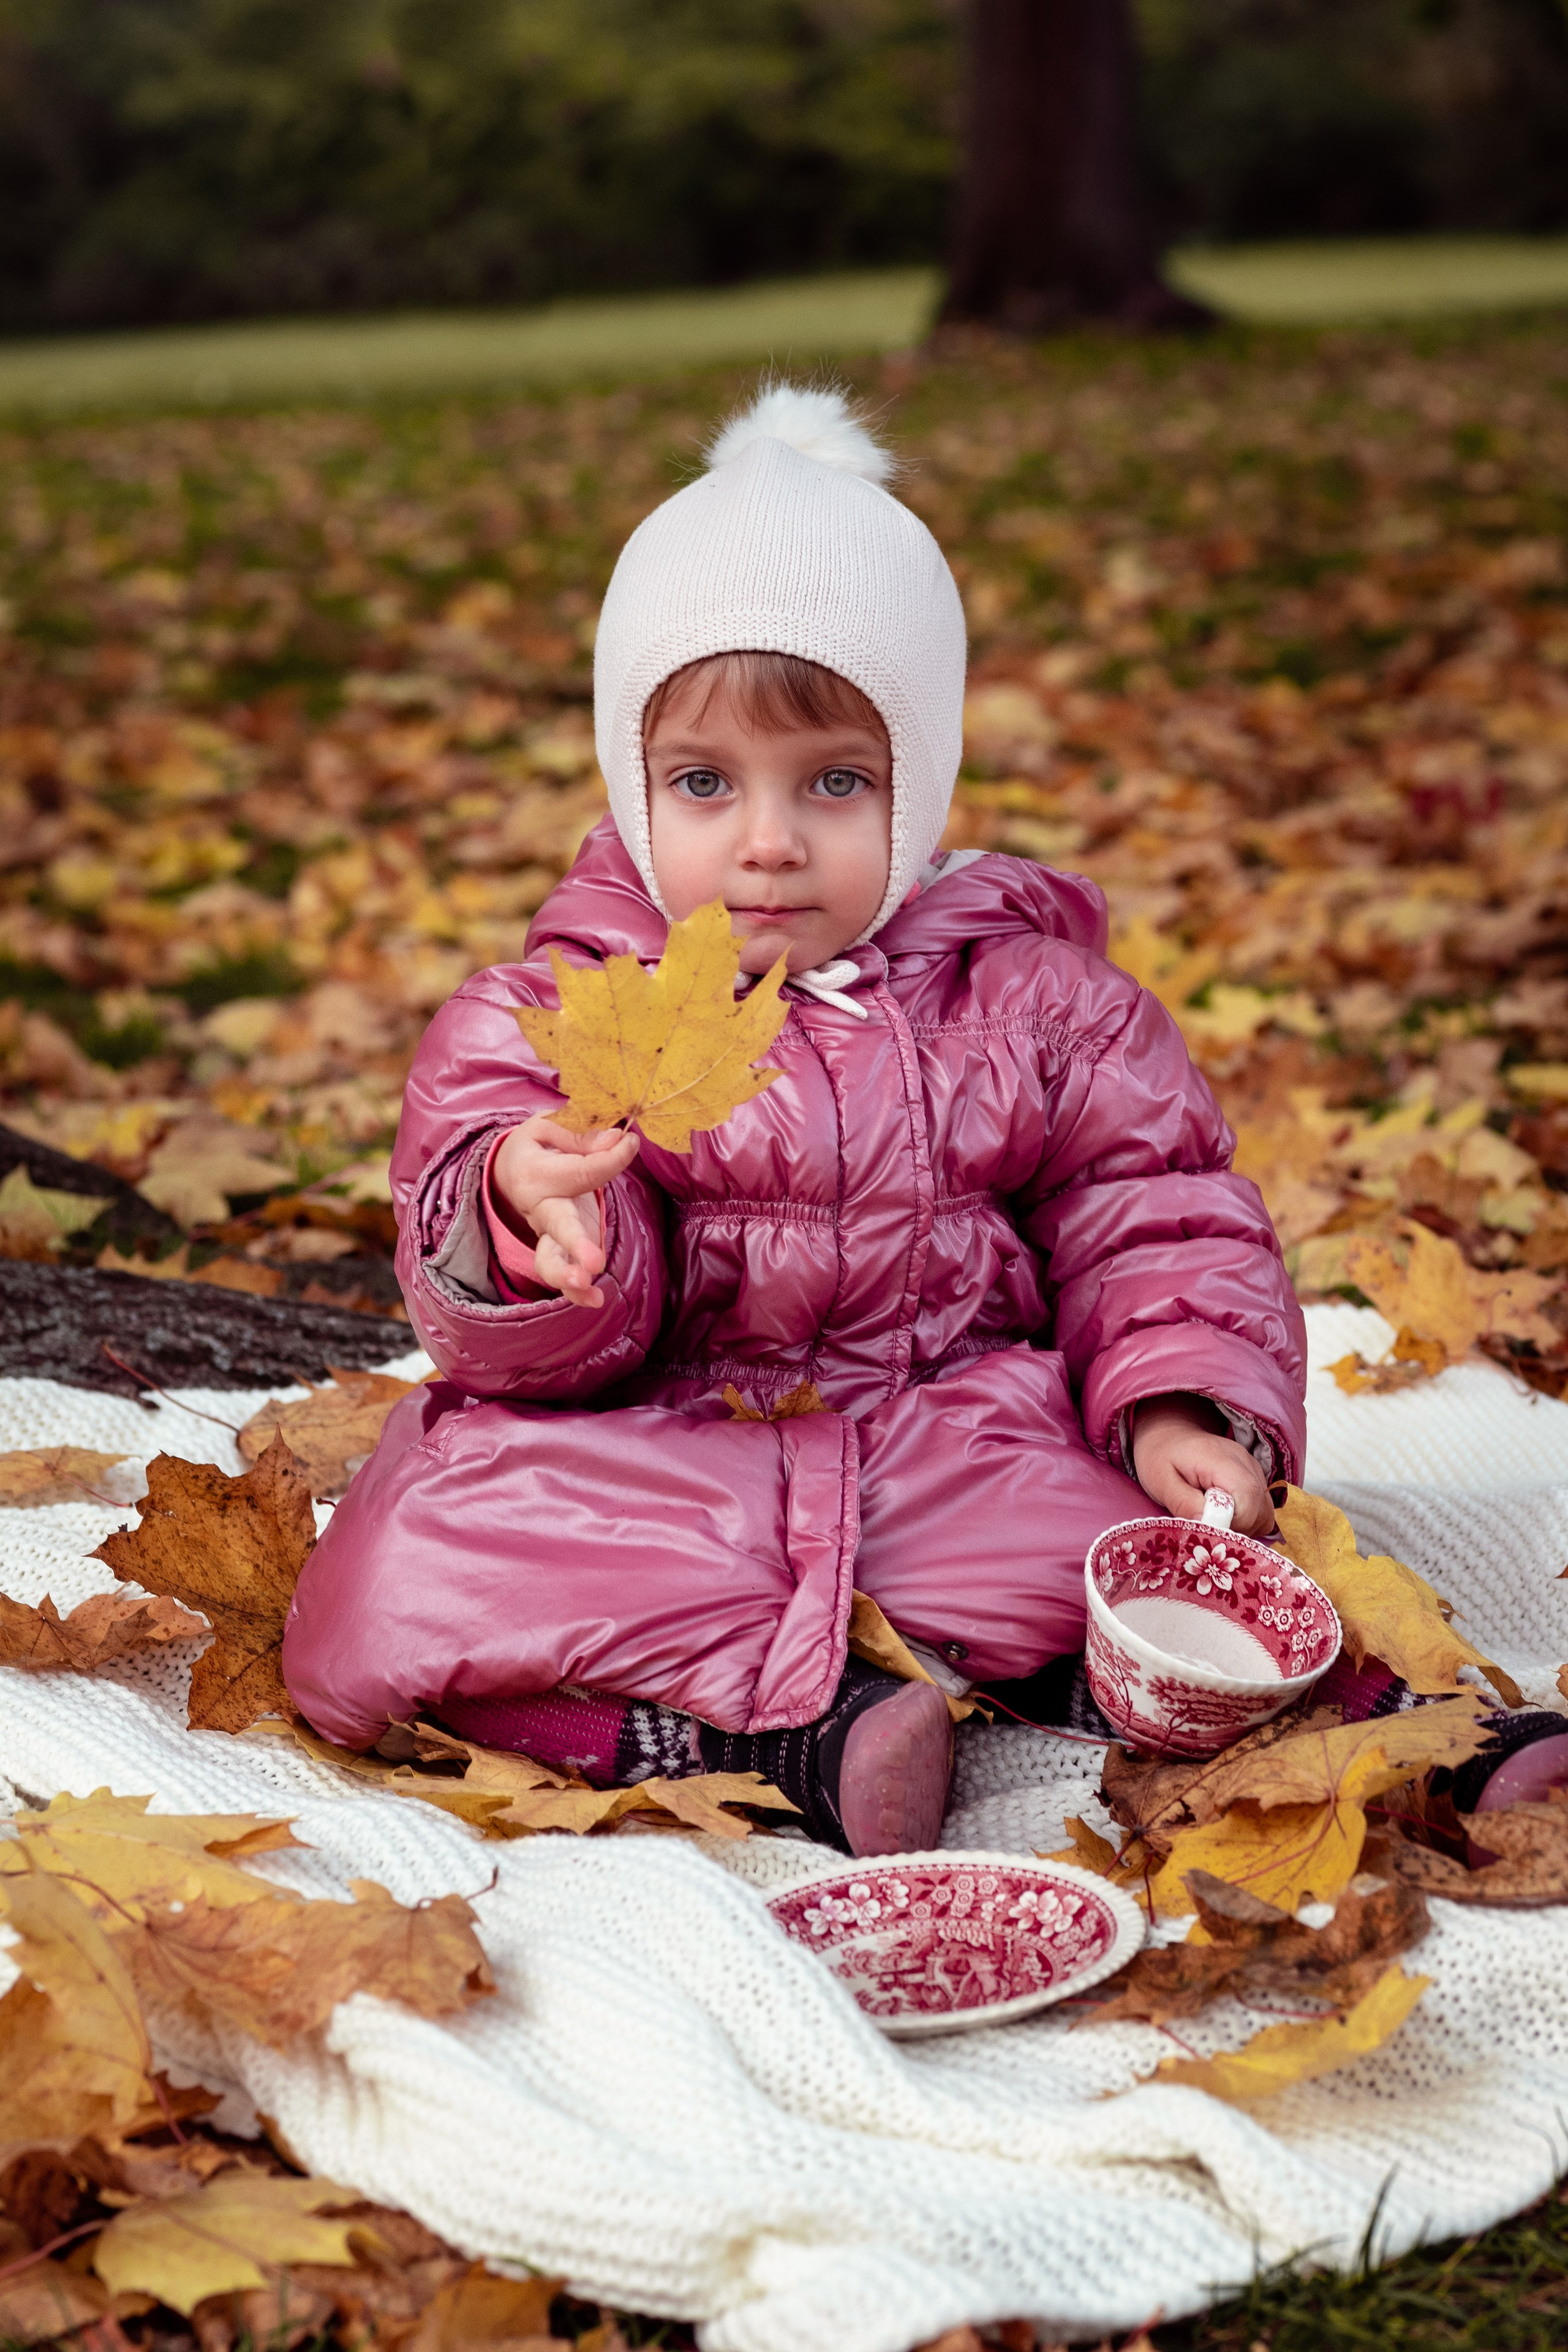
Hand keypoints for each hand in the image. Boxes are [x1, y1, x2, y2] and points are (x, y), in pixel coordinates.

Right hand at [488, 1113, 639, 1308]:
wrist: (511, 1172)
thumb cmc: (538, 1146)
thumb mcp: (550, 1127)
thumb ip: (581, 1135)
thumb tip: (618, 1140)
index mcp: (535, 1173)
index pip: (582, 1170)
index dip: (612, 1159)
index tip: (630, 1143)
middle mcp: (539, 1207)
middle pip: (558, 1226)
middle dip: (576, 1244)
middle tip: (593, 1263)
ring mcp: (549, 1234)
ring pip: (550, 1260)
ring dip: (567, 1274)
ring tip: (586, 1283)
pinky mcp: (561, 1250)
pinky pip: (562, 1274)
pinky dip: (575, 1293)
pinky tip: (595, 1301)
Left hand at [1131, 1393, 1273, 1536]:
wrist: (1167, 1437)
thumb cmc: (1160, 1459)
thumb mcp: (1161, 1483)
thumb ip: (1183, 1503)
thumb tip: (1207, 1525)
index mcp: (1220, 1459)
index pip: (1248, 1498)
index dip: (1234, 1523)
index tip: (1210, 1528)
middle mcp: (1244, 1461)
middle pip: (1262, 1508)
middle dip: (1239, 1529)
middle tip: (1209, 1526)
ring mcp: (1252, 1467)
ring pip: (1266, 1511)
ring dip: (1245, 1526)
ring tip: (1214, 1520)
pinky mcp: (1254, 1475)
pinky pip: (1262, 1507)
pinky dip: (1248, 1519)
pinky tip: (1224, 1515)